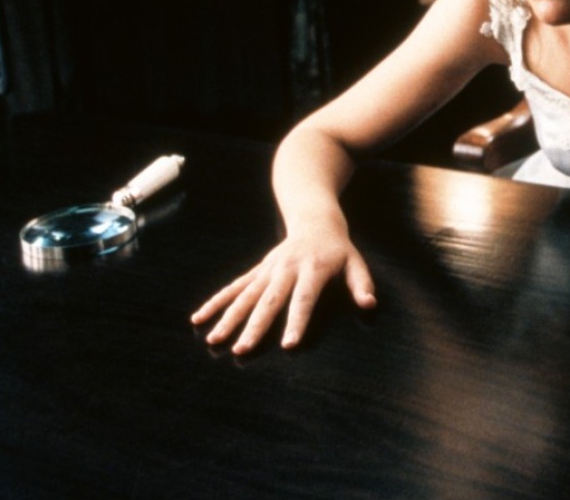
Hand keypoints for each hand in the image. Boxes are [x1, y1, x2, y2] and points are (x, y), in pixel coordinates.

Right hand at [190, 227, 375, 354]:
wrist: (314, 219)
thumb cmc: (338, 248)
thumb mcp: (355, 262)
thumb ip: (362, 283)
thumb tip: (370, 305)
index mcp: (313, 269)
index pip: (304, 299)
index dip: (297, 321)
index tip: (288, 344)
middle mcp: (286, 269)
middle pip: (269, 300)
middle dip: (254, 326)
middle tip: (241, 350)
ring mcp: (268, 269)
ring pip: (245, 295)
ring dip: (228, 317)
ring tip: (214, 340)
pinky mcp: (258, 270)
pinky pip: (234, 287)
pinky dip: (216, 302)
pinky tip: (199, 318)